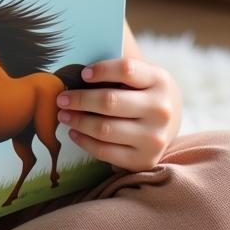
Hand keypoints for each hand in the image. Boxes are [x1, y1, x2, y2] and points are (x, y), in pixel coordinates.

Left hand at [55, 56, 181, 171]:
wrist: (168, 120)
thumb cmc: (141, 91)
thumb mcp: (139, 74)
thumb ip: (114, 71)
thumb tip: (74, 73)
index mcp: (160, 81)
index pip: (126, 70)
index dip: (101, 70)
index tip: (82, 74)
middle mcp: (161, 110)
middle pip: (110, 102)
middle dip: (79, 100)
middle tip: (61, 98)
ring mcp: (155, 138)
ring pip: (104, 129)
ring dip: (78, 121)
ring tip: (63, 115)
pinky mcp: (145, 159)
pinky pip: (106, 151)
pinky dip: (84, 142)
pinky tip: (74, 133)